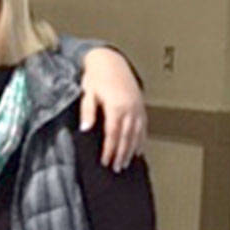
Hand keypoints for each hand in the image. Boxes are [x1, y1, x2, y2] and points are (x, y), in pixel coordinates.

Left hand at [79, 47, 145, 171]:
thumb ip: (88, 112)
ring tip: (125, 163)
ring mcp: (137, 108)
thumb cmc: (97, 76)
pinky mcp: (141, 106)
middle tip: (116, 168)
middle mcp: (130, 109)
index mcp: (116, 107)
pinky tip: (138, 150)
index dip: (109, 150)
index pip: (113, 134)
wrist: (111, 61)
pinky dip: (141, 140)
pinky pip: (143, 127)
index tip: (105, 162)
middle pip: (126, 137)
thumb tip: (86, 129)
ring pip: (136, 134)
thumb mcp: (88, 93)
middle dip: (121, 154)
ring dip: (131, 150)